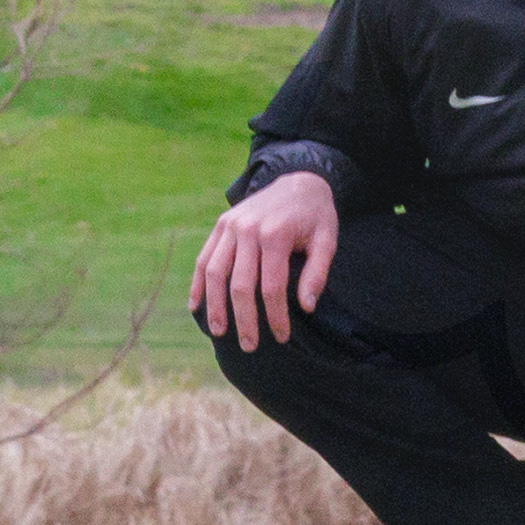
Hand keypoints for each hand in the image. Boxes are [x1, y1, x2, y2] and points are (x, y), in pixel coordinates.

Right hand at [189, 170, 337, 351]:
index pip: (271, 286)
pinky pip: (204, 258)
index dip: (275, 315)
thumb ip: (317, 274)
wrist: (299, 179)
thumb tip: (305, 307)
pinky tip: (196, 306)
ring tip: (219, 332)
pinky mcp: (221, 225)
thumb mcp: (327, 241)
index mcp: (275, 234)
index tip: (280, 337)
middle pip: (240, 284)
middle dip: (244, 319)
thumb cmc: (315, 216)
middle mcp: (248, 229)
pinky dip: (198, 284)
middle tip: (249, 345)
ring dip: (215, 306)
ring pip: (215, 273)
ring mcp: (230, 226)